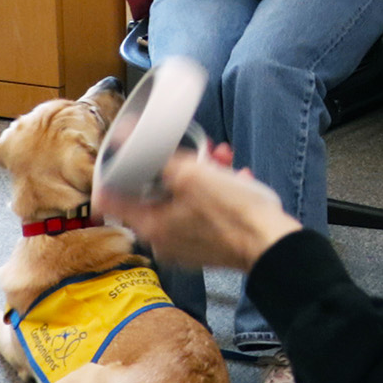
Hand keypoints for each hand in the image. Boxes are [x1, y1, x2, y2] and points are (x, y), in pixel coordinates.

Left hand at [102, 143, 302, 270]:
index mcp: (151, 227)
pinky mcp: (210, 245)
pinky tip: (237, 179)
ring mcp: (187, 245)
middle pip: (154, 195)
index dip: (113, 171)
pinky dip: (216, 194)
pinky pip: (204, 213)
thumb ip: (159, 157)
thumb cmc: (233, 213)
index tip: (121, 154)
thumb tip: (124, 137)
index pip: (110, 199)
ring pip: (183, 200)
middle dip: (174, 166)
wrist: (272, 244)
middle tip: (193, 151)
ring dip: (201, 175)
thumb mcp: (193, 175)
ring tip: (222, 159)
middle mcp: (164, 241)